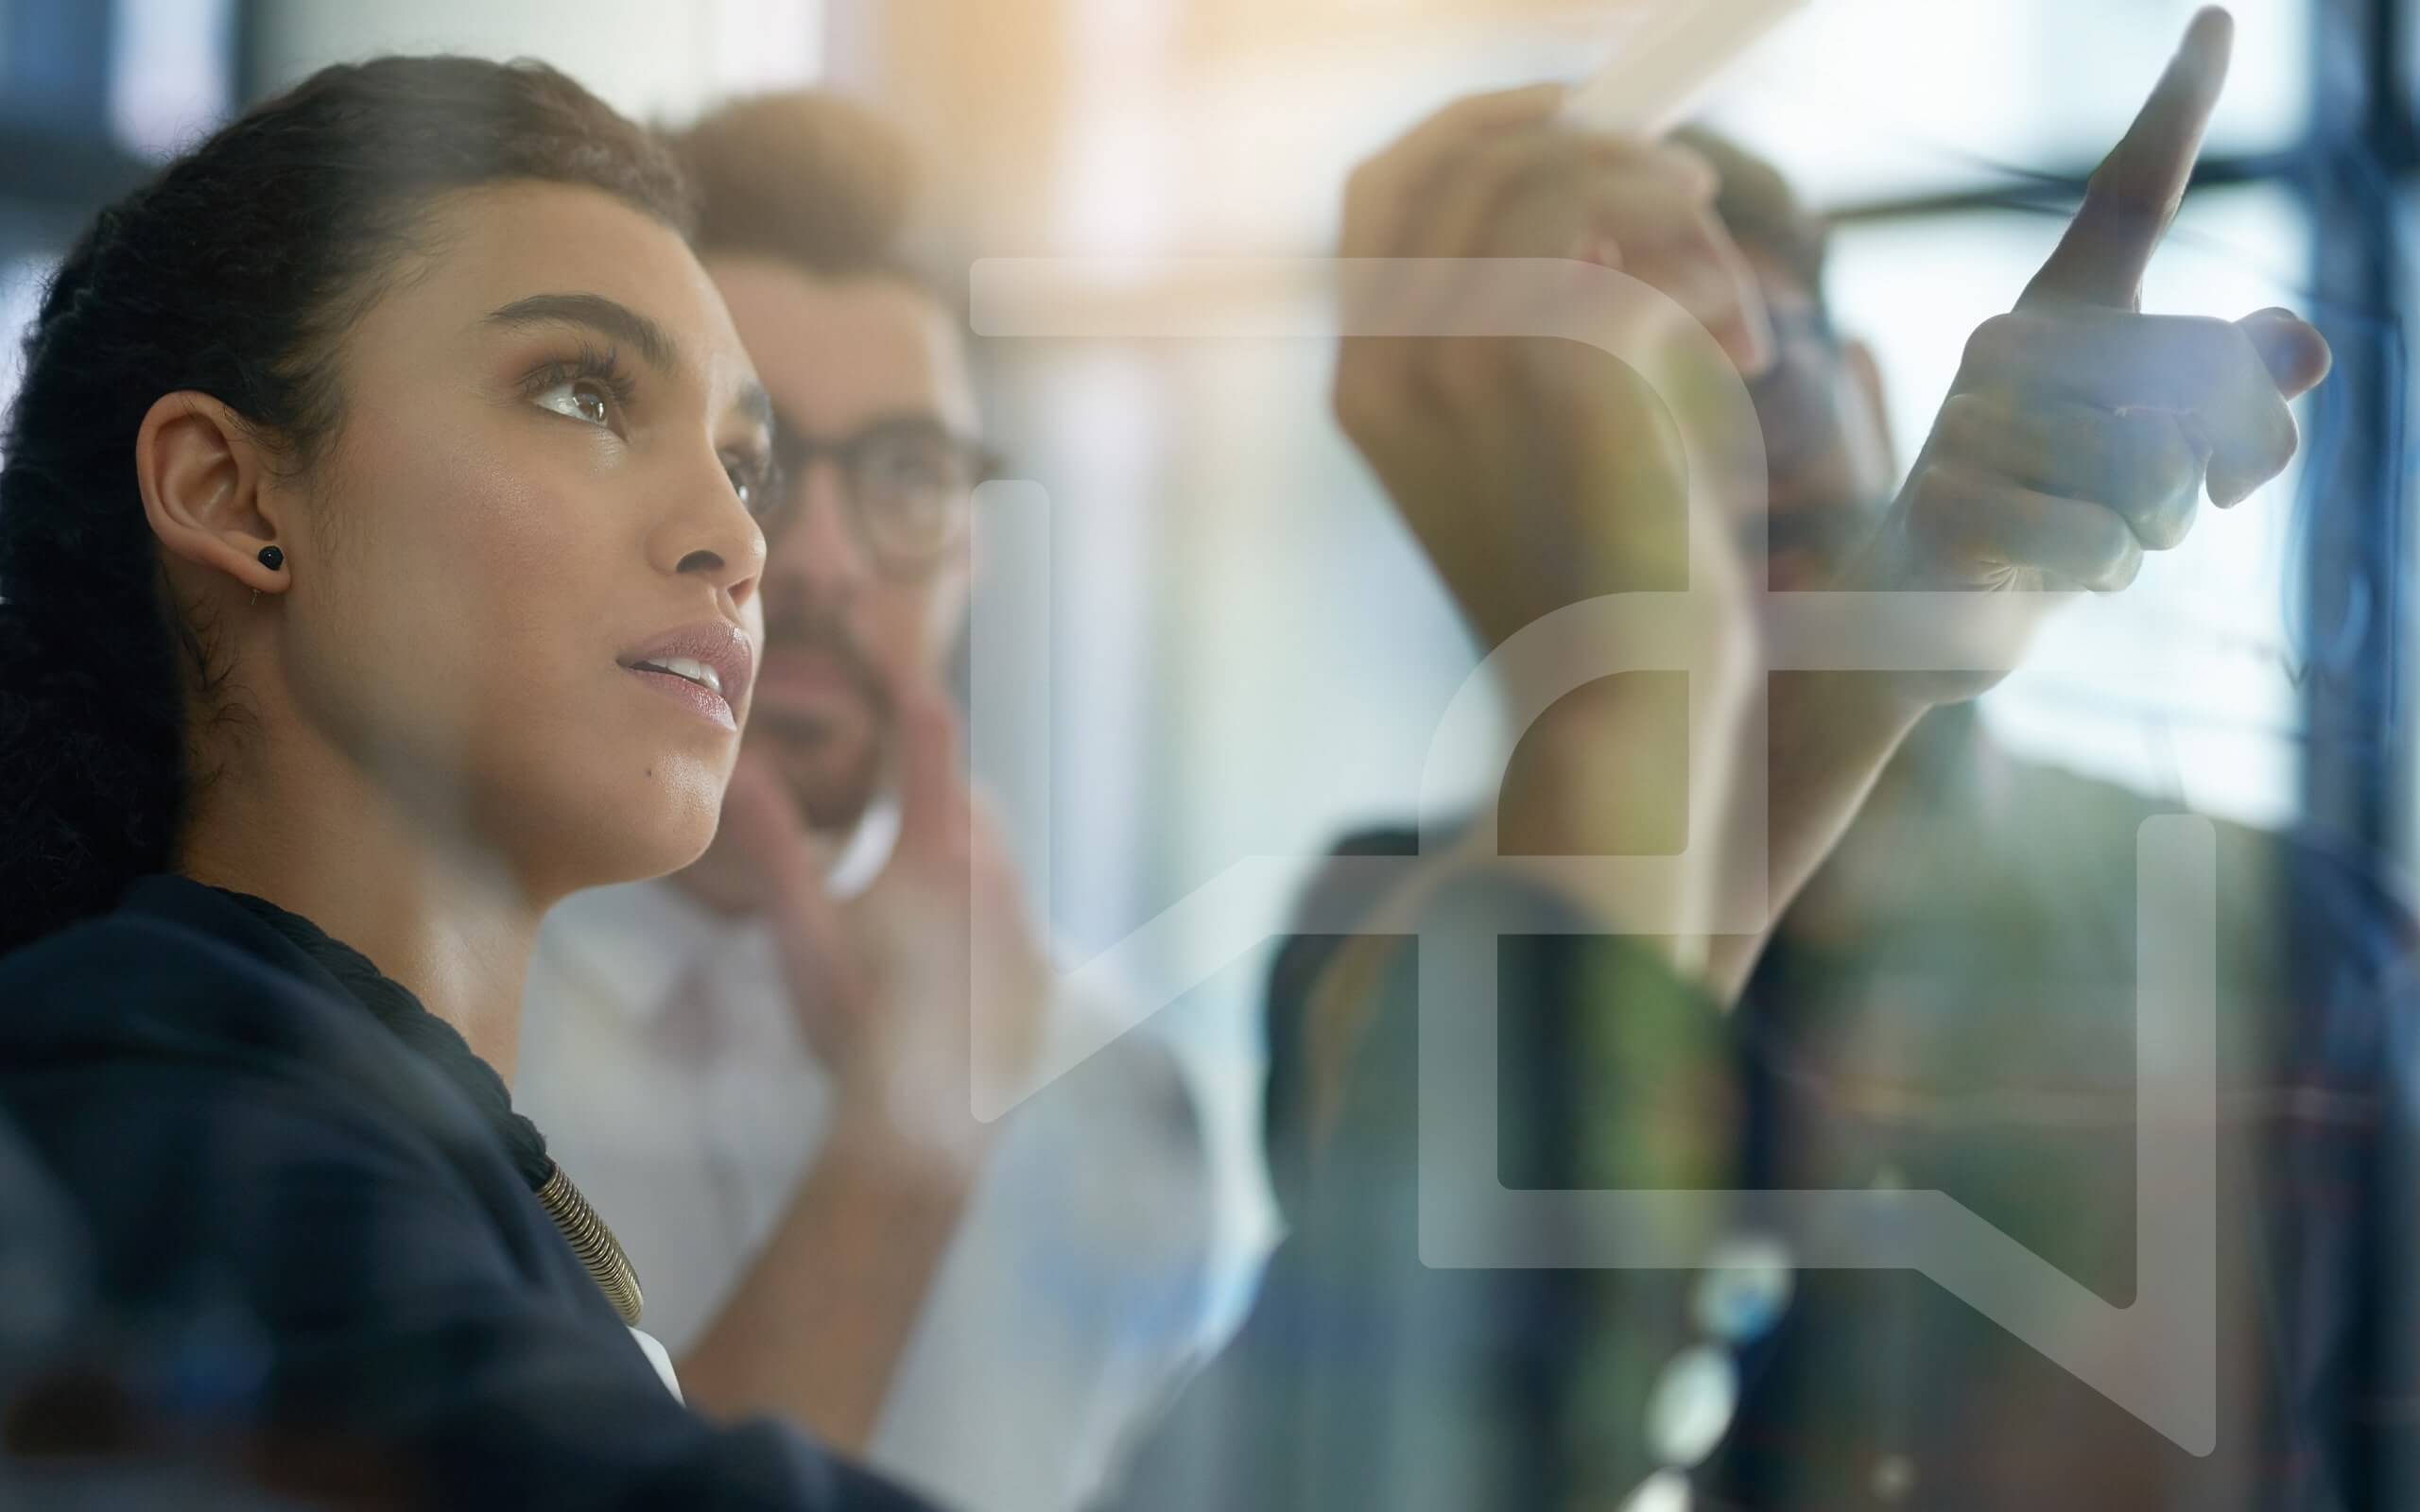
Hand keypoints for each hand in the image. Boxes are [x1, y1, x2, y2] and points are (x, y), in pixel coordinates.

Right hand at [719, 684, 1051, 1173]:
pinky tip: (944, 953)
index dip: (905, 682)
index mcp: (935, 849)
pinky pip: (1016, 919)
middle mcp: (995, 873)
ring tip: (908, 879)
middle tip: (882, 798)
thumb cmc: (852, 1026)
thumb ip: (772, 848)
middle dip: (928, 787)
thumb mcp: (800, 933)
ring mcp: (1026, 926)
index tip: (883, 650)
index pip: (928, 733)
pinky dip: (982, 913)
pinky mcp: (1044, 977)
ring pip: (998, 856)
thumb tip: (741, 772)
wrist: (922, 1128)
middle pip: (966, 796)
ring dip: (958, 850)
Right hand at [1331, 83, 1767, 714]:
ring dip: (1658, 200)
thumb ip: (1531, 328)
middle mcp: (1390, 368)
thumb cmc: (1601, 593)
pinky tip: (1743, 348)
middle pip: (1454, 156)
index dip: (1477, 124)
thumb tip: (1606, 200)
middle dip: (1580, 137)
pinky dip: (1703, 263)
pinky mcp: (1557, 374)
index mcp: (1369, 386)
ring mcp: (1461, 369)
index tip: (1575, 111)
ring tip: (1727, 295)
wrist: (1621, 717)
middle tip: (1685, 187)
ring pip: (1544, 173)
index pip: (1382, 190)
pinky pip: (1624, 233)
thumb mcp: (1538, 445)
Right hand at [1852, 5, 2331, 703]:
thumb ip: (2236, 401)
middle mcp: (2007, 345)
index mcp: (2063, 317)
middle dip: (2208, 471)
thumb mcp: (2161, 464)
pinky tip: (2045, 574)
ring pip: (2153, 470)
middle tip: (2142, 512)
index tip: (2219, 19)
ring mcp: (1969, 419)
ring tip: (2086, 541)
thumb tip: (2300, 346)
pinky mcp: (1947, 498)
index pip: (2131, 198)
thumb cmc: (2051, 526)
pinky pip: (2099, 539)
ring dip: (2151, 533)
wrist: (1921, 623)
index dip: (2177, 108)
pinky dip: (2100, 576)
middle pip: (2197, 382)